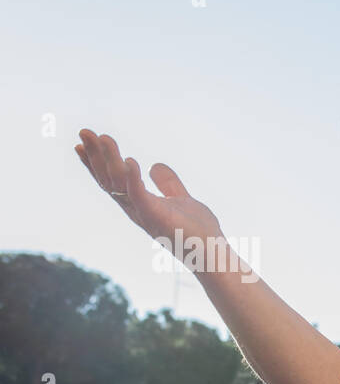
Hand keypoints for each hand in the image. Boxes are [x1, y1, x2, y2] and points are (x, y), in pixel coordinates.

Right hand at [75, 130, 227, 269]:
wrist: (213, 252)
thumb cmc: (198, 231)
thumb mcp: (180, 198)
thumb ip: (168, 183)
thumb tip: (155, 165)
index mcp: (139, 203)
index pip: (112, 180)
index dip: (96, 162)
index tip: (82, 142)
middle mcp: (136, 209)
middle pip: (108, 179)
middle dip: (95, 155)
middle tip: (84, 131)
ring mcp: (144, 214)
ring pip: (120, 184)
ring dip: (110, 160)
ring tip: (103, 138)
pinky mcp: (156, 217)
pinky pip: (140, 196)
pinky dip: (133, 179)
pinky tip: (130, 160)